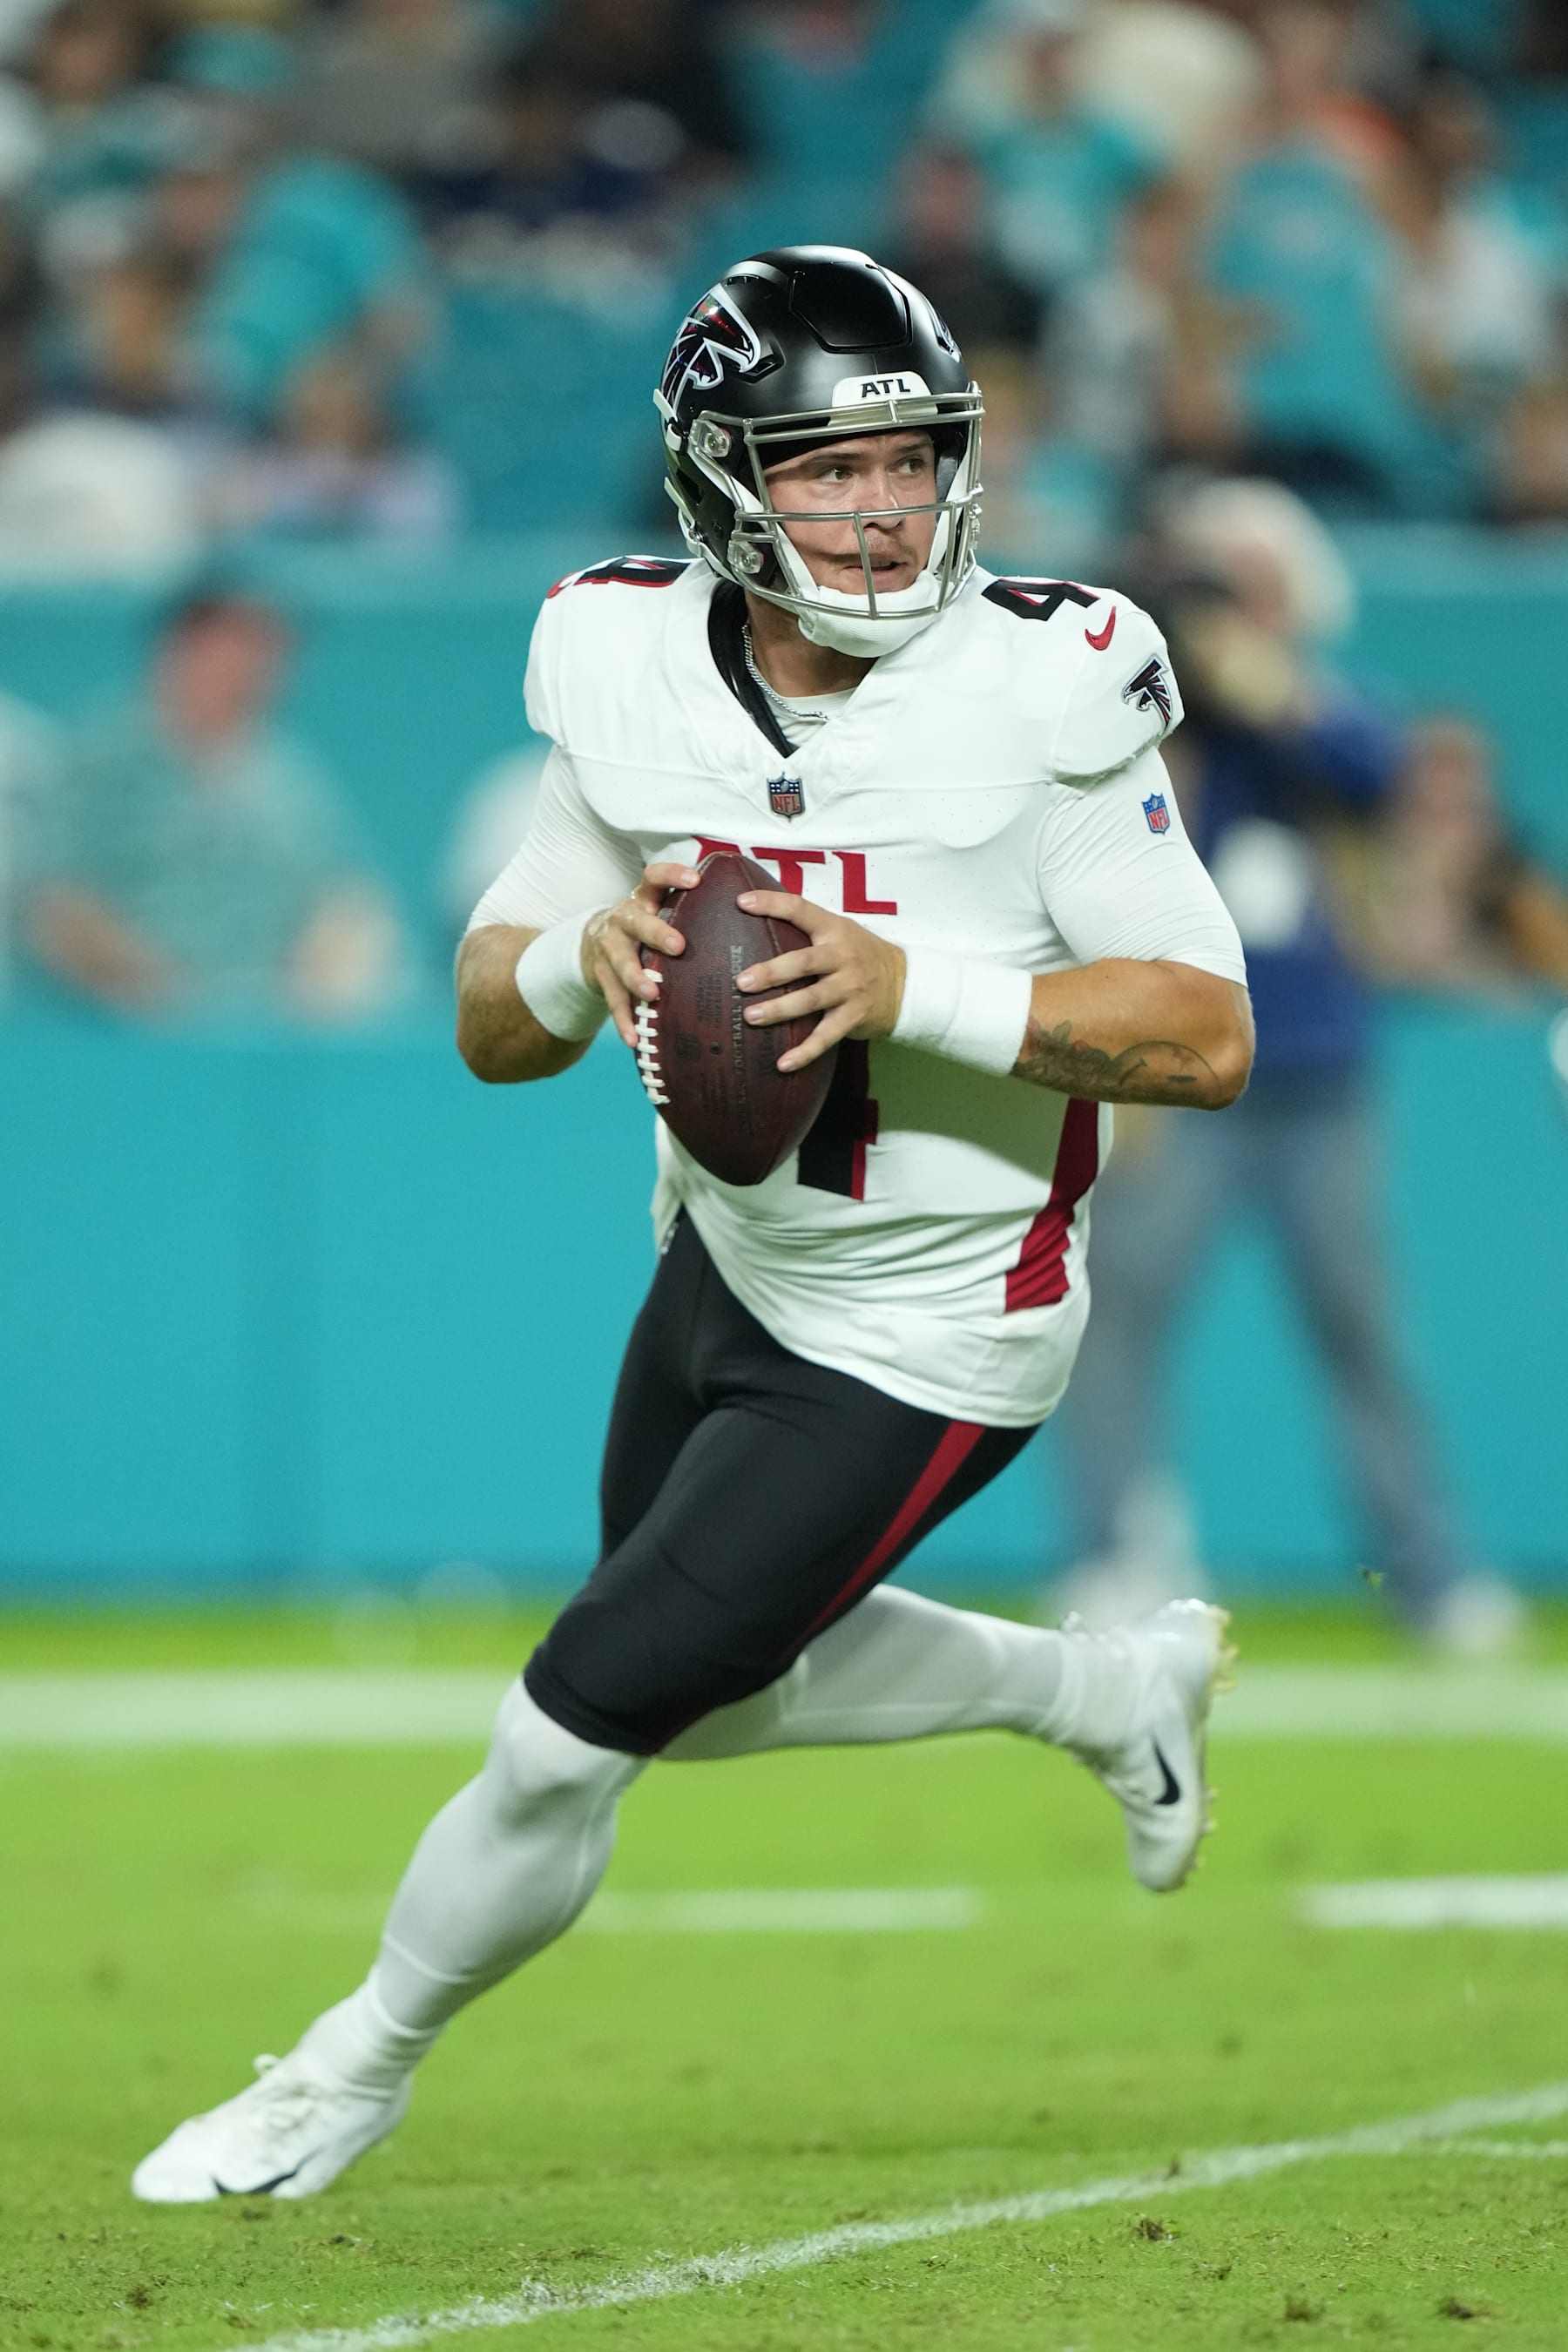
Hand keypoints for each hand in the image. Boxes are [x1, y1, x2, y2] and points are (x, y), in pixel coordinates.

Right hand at [581, 861, 698, 1045]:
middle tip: (679, 946)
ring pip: (621, 962)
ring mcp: (609, 948)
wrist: (591, 942)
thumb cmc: (643, 927)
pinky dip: (623, 1019)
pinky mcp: (601, 976)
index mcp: (643, 899)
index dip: (672, 875)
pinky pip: (612, 999)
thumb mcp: (658, 909)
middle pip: (637, 921)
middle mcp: (623, 919)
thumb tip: (753, 908)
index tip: (695, 879)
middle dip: (656, 932)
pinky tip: (634, 1038)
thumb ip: (691, 909)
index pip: (654, 877)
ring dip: (636, 978)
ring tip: (652, 994)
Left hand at [735, 890, 905, 1071]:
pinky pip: (826, 1037)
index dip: (771, 904)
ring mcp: (849, 989)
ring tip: (751, 1016)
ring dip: (780, 1010)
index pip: (801, 910)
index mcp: (834, 930)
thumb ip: (806, 927)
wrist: (904, 984)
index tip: (741, 903)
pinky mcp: (853, 1018)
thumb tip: (754, 916)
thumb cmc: (859, 954)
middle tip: (742, 981)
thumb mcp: (840, 931)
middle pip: (804, 963)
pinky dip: (805, 1052)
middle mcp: (842, 957)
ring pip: (811, 1000)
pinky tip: (783, 1064)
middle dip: (772, 972)